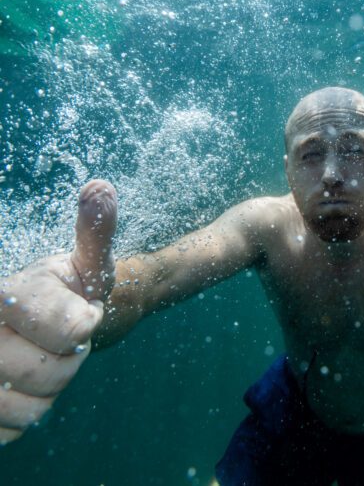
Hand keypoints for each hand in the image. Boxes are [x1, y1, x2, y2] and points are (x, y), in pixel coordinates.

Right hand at [0, 180, 116, 444]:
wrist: (39, 327)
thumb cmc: (70, 291)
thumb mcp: (87, 263)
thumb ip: (95, 230)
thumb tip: (100, 186)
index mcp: (3, 292)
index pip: (73, 330)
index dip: (82, 325)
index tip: (78, 312)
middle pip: (52, 373)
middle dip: (69, 362)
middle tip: (59, 342)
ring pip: (29, 409)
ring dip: (47, 393)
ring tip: (37, 362)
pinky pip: (10, 431)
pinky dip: (26, 416)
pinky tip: (18, 389)